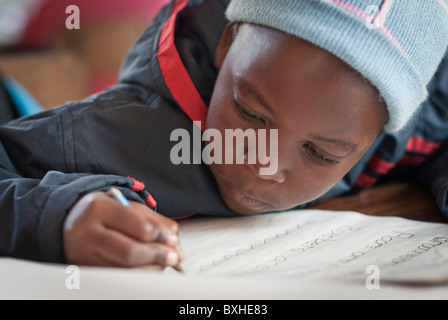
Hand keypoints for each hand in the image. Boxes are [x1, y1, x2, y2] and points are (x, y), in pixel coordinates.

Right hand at [63, 191, 183, 268]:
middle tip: (172, 257)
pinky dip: (137, 274)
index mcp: (99, 208)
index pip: (139, 227)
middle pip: (130, 252)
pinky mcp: (84, 269)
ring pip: (124, 269)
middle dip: (157, 256)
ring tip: (161, 262)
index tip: (172, 240)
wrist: (68, 219)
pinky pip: (116, 277)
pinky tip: (146, 267)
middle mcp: (86, 231)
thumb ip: (154, 221)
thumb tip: (175, 243)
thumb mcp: (127, 207)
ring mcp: (82, 253)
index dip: (161, 236)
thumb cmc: (103, 212)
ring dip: (150, 268)